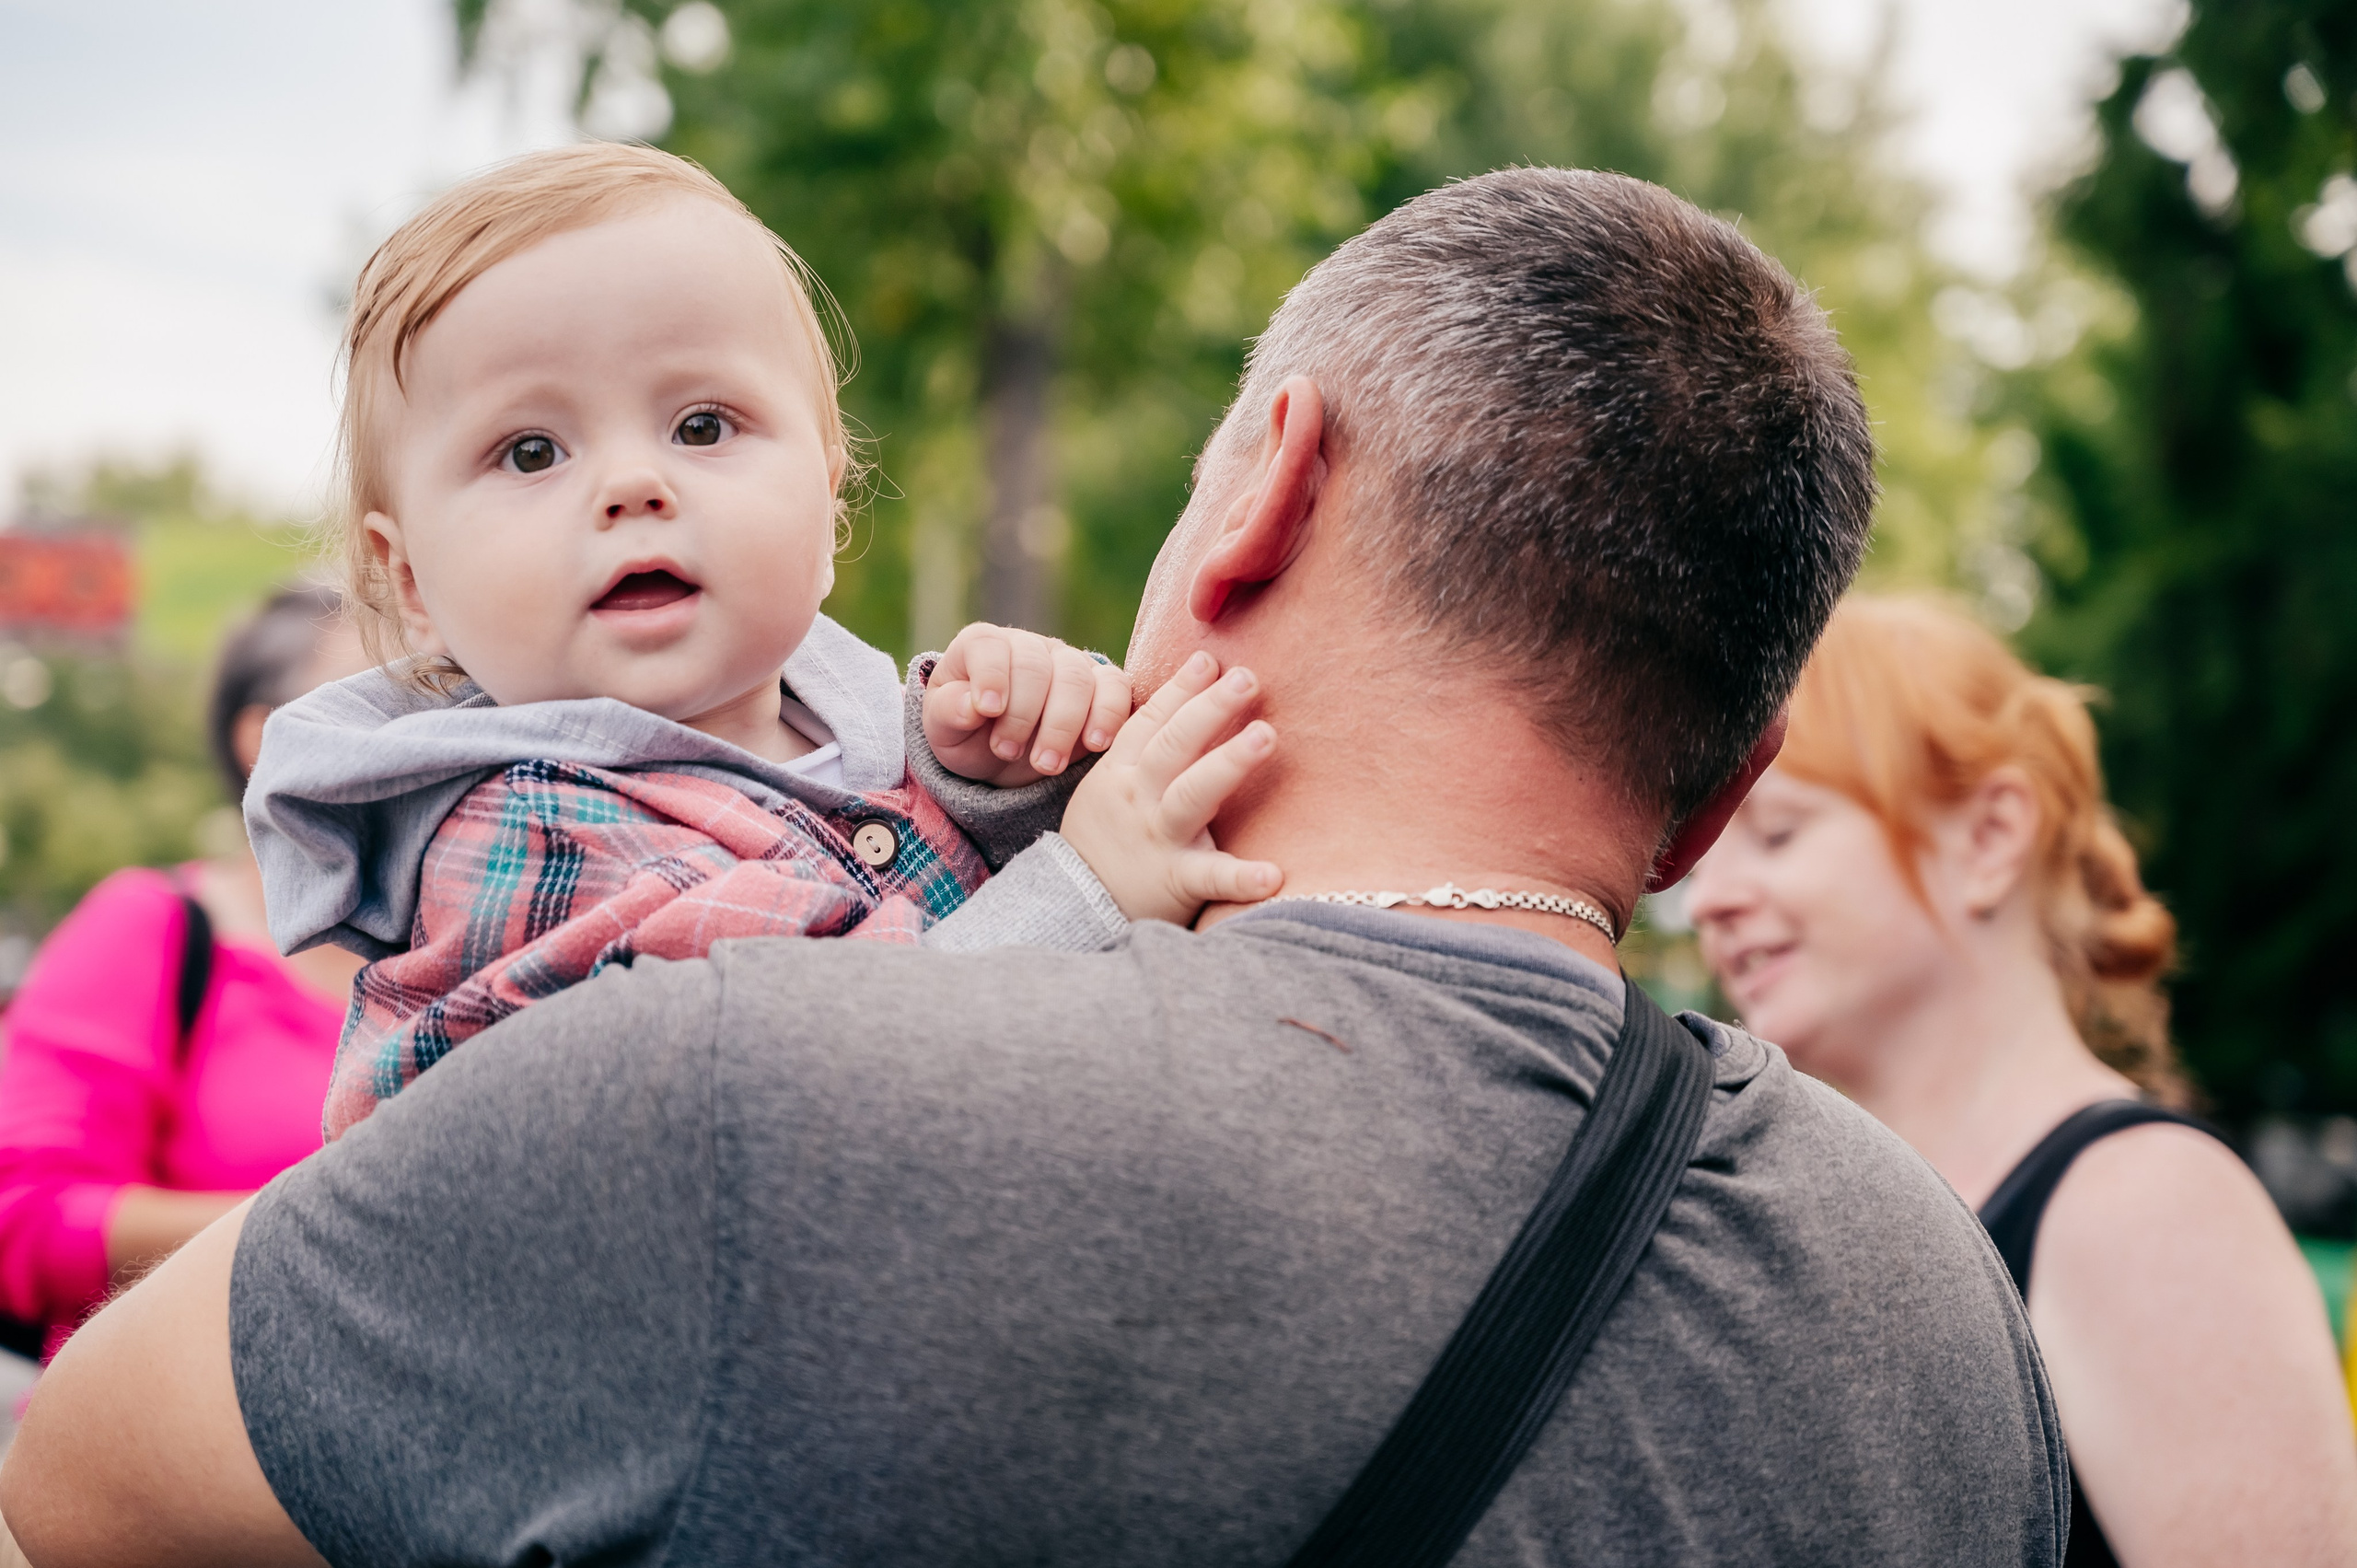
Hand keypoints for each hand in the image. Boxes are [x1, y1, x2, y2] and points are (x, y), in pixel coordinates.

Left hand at [923, 623, 1130, 785]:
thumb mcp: (944, 730)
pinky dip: (1109, 715)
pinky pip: (1116, 687)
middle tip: (1008, 753)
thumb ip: (948, 712)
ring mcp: (1068, 661)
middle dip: (1023, 714)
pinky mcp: (1102, 683)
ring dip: (1062, 725)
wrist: (1002, 755)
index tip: (988, 711)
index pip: (988, 646)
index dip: (990, 675)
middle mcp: (1029, 646)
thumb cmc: (968, 735)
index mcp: (982, 646)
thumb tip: (971, 706)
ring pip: (1077, 678)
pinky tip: (1095, 745)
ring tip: (1046, 764)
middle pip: (1035, 666)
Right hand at [1060, 651, 1283, 924]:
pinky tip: (1274, 875)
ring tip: (1267, 735)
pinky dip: (1242, 878)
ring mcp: (1156, 837)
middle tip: (1248, 678)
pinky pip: (1212, 877)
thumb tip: (1186, 699)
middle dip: (1210, 708)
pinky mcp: (1176, 880)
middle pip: (1174, 746)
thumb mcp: (1109, 784)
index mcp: (1121, 772)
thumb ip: (1143, 747)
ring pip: (1192, 793)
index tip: (1209, 659)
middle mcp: (1137, 798)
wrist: (1074, 907)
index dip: (1180, 688)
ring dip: (1229, 763)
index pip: (1152, 722)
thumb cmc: (1107, 838)